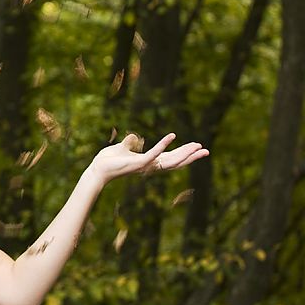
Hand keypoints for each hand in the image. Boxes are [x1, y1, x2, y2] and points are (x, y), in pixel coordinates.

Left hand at [86, 133, 208, 186]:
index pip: (171, 159)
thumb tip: (132, 137)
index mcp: (148, 163)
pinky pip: (154, 153)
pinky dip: (163, 144)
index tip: (197, 148)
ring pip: (170, 161)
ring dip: (184, 153)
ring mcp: (146, 166)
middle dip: (191, 156)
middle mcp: (150, 166)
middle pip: (176, 162)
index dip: (184, 154)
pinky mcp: (139, 163)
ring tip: (197, 145)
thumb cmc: (108, 161)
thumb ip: (129, 144)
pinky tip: (172, 135)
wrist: (98, 169)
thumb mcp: (121, 149)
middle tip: (206, 150)